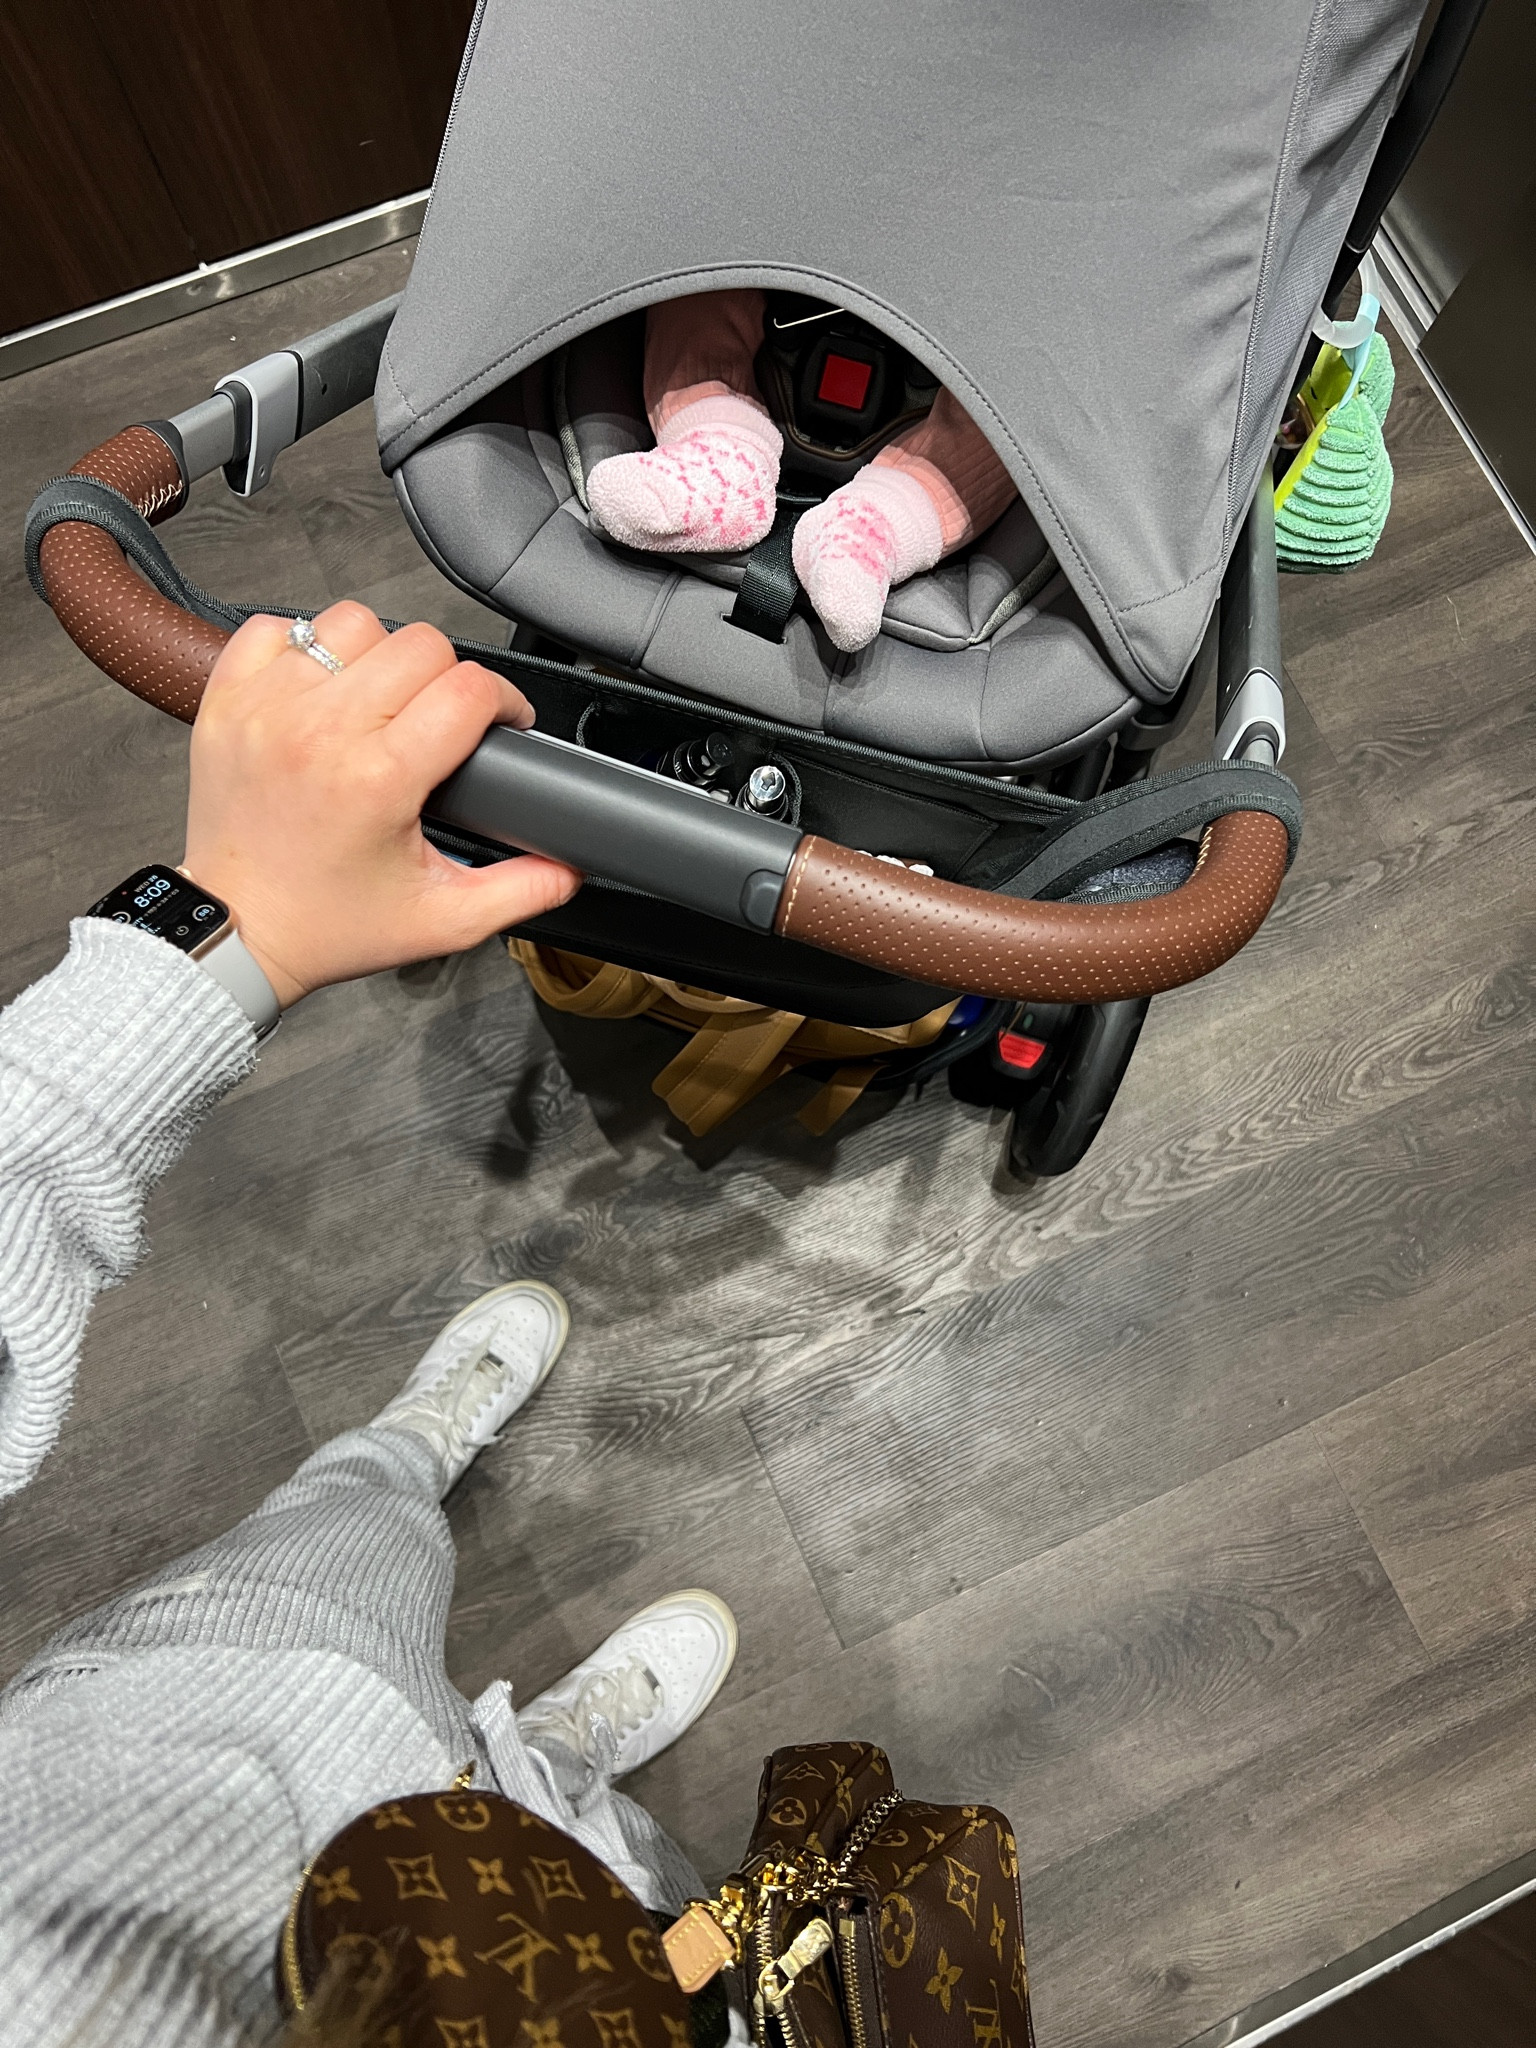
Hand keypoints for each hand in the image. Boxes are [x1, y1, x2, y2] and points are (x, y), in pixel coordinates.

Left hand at [182, 602, 579, 1008]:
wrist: (236, 932)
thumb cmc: (329, 925)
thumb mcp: (443, 920)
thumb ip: (521, 891)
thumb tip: (570, 864)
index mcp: (379, 778)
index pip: (469, 689)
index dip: (503, 701)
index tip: (499, 722)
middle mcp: (321, 731)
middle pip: (421, 645)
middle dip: (448, 680)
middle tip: (440, 722)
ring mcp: (270, 708)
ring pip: (354, 623)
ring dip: (379, 656)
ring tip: (378, 703)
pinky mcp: (228, 700)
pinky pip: (276, 627)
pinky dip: (304, 648)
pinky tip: (320, 691)